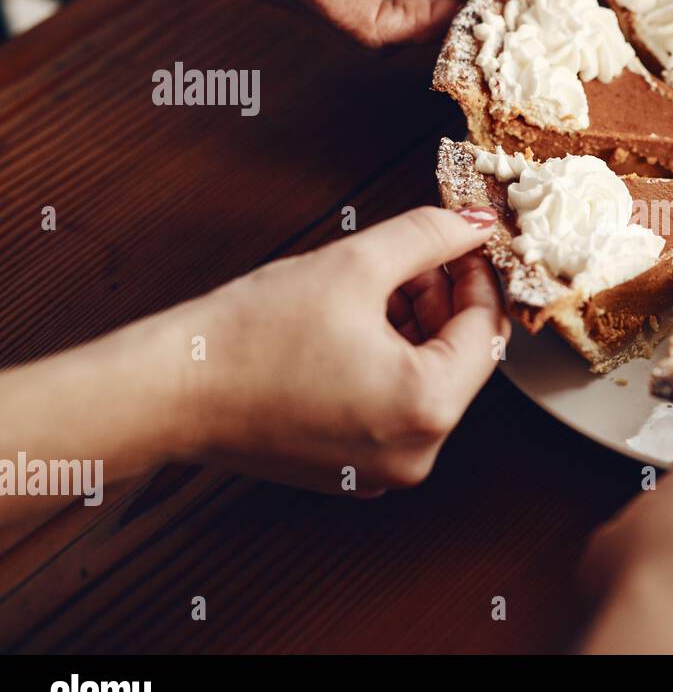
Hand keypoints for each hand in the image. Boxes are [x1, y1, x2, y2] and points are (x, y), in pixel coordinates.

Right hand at [187, 205, 508, 494]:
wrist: (167, 390)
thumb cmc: (248, 335)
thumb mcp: (354, 264)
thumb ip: (428, 236)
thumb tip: (473, 221)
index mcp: (426, 408)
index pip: (487, 331)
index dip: (478, 275)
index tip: (461, 240)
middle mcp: (416, 454)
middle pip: (460, 359)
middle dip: (444, 300)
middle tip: (412, 256)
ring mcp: (383, 471)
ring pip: (428, 381)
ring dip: (416, 327)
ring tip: (374, 285)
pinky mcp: (353, 470)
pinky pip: (396, 407)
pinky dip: (389, 362)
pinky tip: (355, 324)